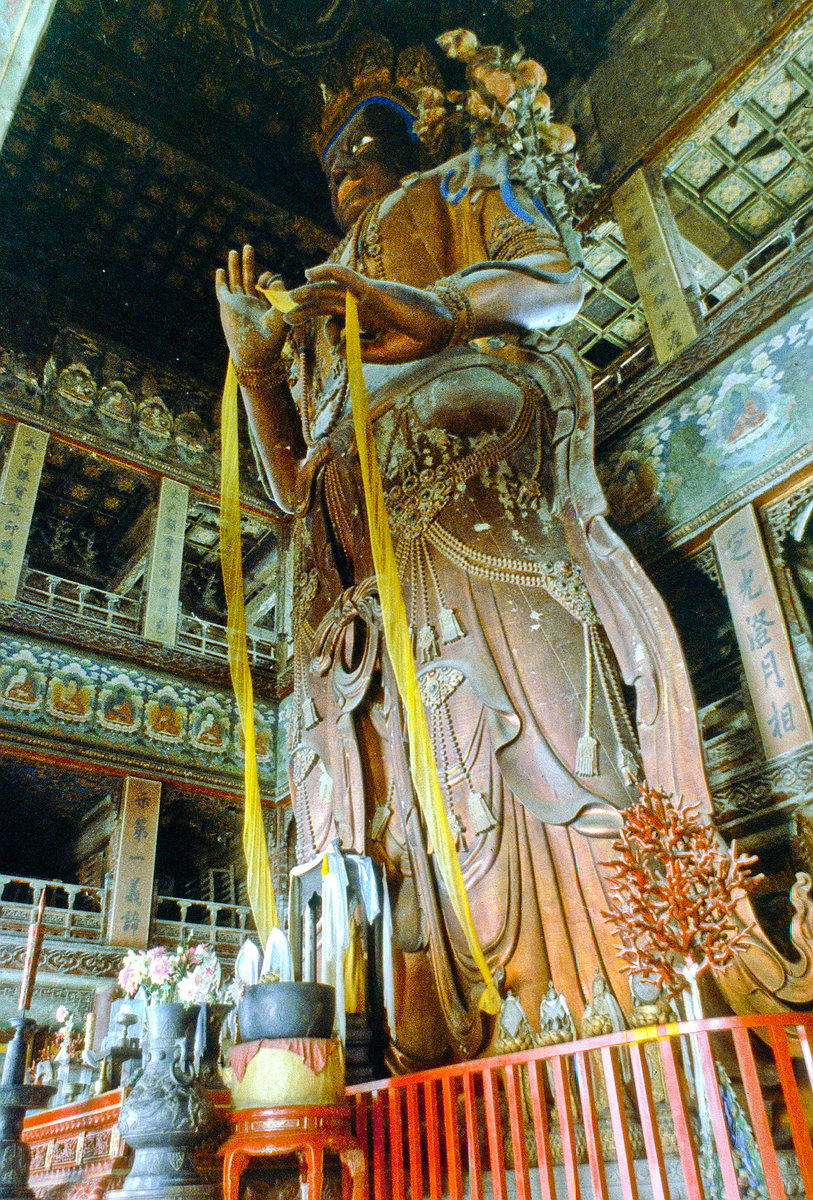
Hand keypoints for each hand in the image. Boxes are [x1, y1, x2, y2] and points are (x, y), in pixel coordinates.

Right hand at [215, 245, 287, 370]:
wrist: (255, 352)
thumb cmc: (272, 338)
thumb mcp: (281, 313)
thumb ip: (281, 294)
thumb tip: (277, 277)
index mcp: (266, 306)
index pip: (266, 285)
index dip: (269, 278)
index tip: (271, 280)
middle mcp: (251, 304)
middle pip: (249, 278)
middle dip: (249, 262)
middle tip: (248, 246)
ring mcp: (238, 304)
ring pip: (235, 281)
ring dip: (235, 266)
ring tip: (234, 251)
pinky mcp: (227, 305)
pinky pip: (222, 290)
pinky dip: (221, 280)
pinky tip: (221, 269)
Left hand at [286, 263, 453, 363]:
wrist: (440, 329)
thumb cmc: (414, 340)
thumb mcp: (381, 353)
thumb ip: (357, 351)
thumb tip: (334, 348)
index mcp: (363, 322)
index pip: (336, 321)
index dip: (328, 332)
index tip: (332, 343)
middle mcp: (361, 307)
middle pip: (327, 304)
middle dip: (305, 310)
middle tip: (284, 316)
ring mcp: (365, 297)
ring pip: (331, 290)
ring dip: (309, 292)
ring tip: (291, 296)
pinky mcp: (372, 289)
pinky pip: (346, 276)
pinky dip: (328, 271)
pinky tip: (310, 271)